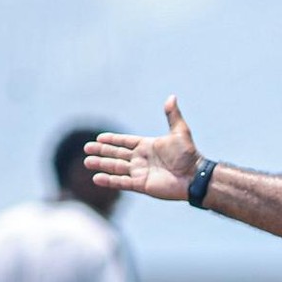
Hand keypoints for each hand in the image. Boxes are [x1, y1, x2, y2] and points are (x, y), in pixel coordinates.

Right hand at [84, 96, 200, 201]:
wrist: (194, 176)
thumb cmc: (189, 155)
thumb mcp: (180, 131)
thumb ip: (172, 115)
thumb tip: (171, 97)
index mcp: (147, 146)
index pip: (125, 142)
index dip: (112, 140)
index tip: (99, 138)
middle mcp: (141, 159)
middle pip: (117, 154)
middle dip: (102, 151)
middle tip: (86, 149)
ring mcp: (140, 172)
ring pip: (116, 168)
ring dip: (102, 165)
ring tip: (87, 162)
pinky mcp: (142, 185)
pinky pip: (122, 182)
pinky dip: (110, 181)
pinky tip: (97, 179)